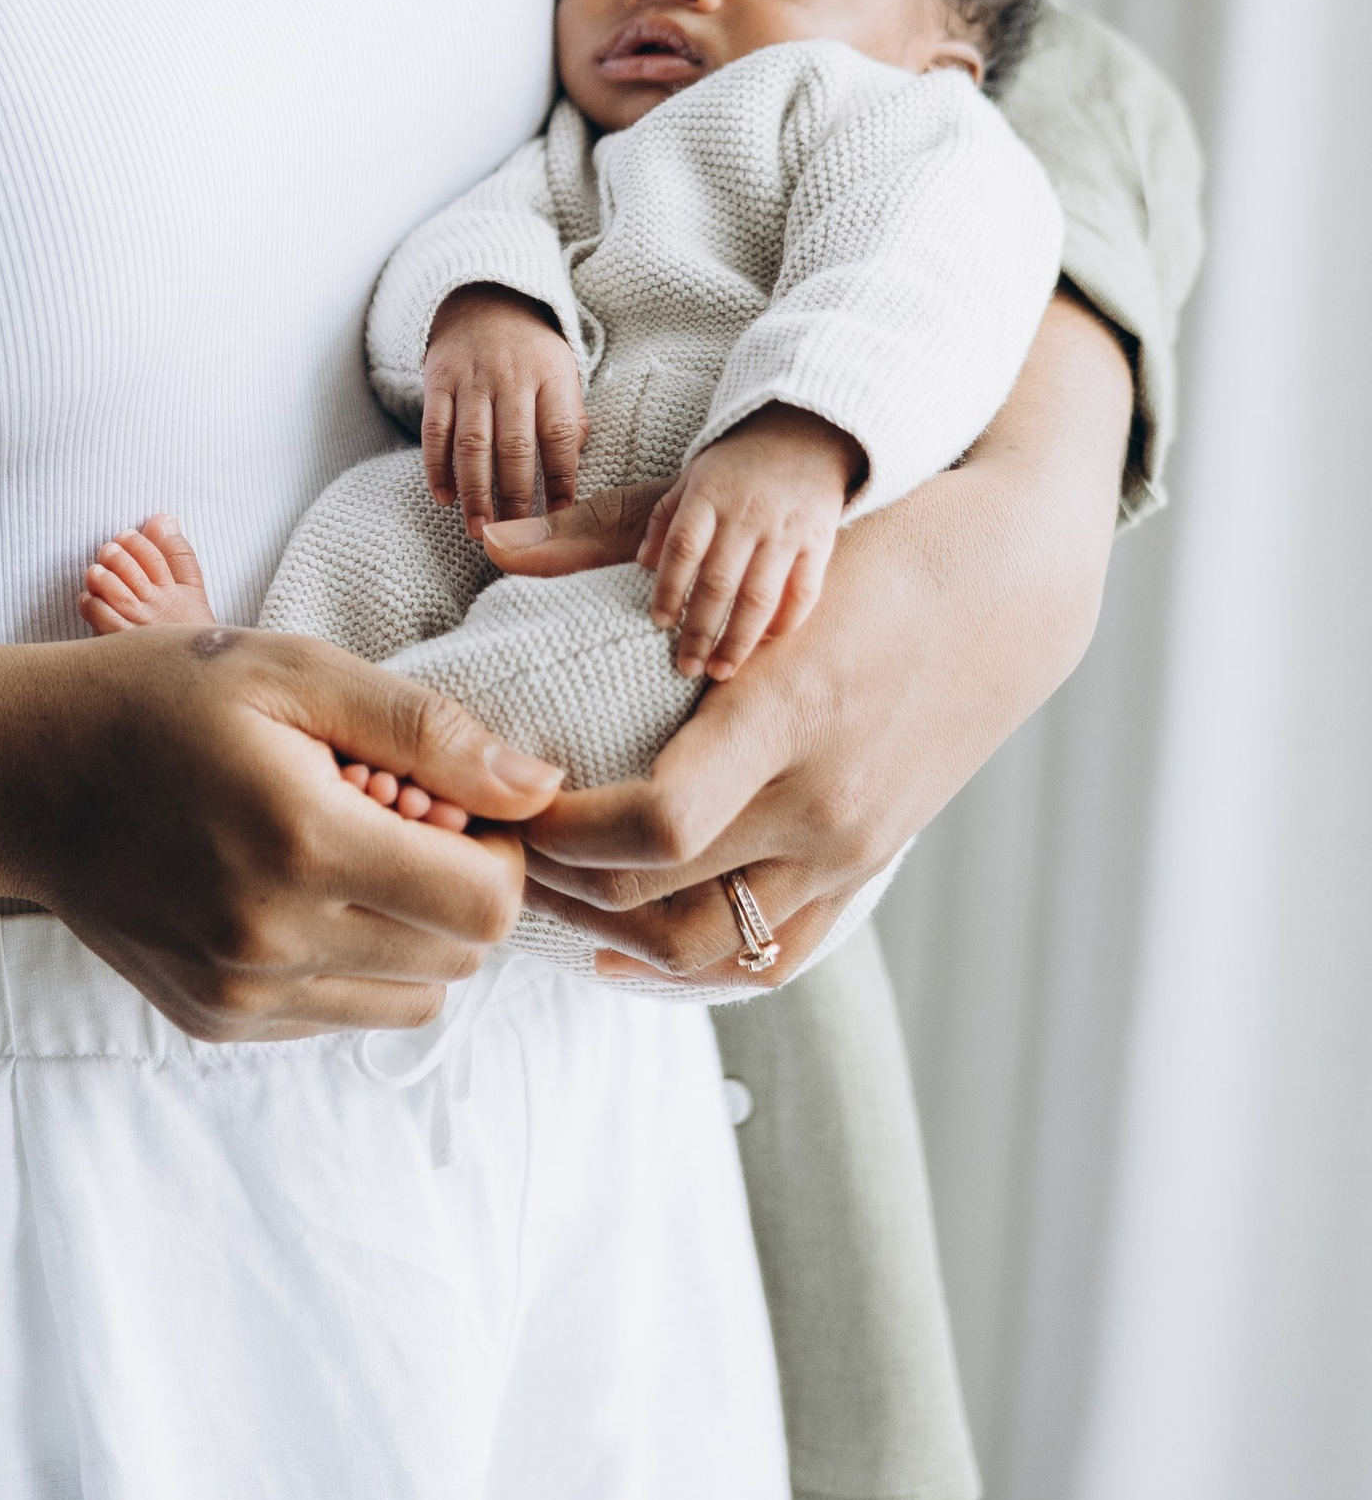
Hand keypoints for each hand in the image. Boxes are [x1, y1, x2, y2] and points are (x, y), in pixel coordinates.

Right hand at [0, 624, 561, 1038]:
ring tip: (344, 850)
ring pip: (408, 999)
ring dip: (410, 932)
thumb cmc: (154, 699)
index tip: (452, 799)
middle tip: (395, 813)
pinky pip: (339, 1014)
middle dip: (457, 887)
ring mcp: (242, 994)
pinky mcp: (218, 1021)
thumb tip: (536, 785)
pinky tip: (292, 887)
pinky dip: (347, 960)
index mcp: (302, 843)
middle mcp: (274, 940)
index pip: (485, 907)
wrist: (15, 775)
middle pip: (458, 960)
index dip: (497, 850)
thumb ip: (422, 729)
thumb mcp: (289, 670)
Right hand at [422, 285, 583, 536]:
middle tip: (513, 536)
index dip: (561, 479)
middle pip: (514, 446)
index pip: (559, 434)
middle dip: (514, 497)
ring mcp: (471, 379)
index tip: (559, 516)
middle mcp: (511, 377)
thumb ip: (568, 421)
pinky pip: (435, 429)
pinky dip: (437, 467)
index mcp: (551, 376)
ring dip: (475, 492)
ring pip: (472, 443)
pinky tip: (445, 497)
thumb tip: (567, 482)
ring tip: (479, 529)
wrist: (486, 301)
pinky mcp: (438, 381)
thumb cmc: (533, 354)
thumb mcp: (564, 374)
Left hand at [518, 290, 1131, 989]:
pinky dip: (691, 963)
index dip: (561, 832)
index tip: (502, 797)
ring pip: (708, 948)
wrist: (1010, 586)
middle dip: (552, 878)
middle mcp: (824, 799)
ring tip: (540, 883)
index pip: (657, 823)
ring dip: (607, 929)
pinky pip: (772, 954)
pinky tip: (622, 942)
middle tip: (489, 836)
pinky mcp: (867, 865)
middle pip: (660, 895)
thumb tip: (494, 537)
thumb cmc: (875, 541)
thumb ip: (612, 538)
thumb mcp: (755, 537)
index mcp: (789, 708)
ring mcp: (852, 847)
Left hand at [638, 404, 862, 679]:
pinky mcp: (819, 540)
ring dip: (738, 640)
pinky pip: (804, 591)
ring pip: (759, 596)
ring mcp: (786, 529)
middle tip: (685, 666)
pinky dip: (786, 622)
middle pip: (718, 583)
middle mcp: (746, 514)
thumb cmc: (739, 462)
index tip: (659, 624)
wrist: (806, 432)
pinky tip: (766, 643)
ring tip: (720, 669)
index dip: (669, 590)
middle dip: (699, 631)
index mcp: (709, 495)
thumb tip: (642, 564)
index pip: (683, 549)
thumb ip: (666, 518)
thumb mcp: (693, 475)